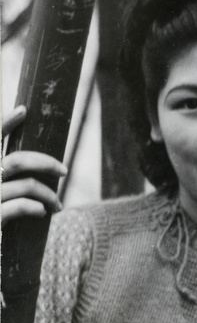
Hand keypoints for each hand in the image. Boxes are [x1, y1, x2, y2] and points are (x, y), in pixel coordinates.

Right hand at [2, 105, 67, 225]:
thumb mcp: (0, 194)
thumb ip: (9, 174)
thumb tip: (38, 168)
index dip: (4, 123)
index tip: (23, 110)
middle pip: (18, 161)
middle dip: (46, 163)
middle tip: (64, 170)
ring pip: (27, 185)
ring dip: (48, 194)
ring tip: (57, 206)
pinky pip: (21, 206)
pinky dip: (36, 208)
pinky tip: (41, 213)